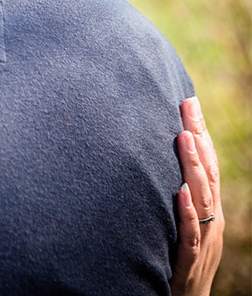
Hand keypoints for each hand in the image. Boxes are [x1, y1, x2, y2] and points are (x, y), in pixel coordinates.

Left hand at [170, 97, 222, 295]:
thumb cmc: (179, 258)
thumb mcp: (179, 221)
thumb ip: (172, 193)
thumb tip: (149, 157)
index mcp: (207, 206)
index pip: (205, 162)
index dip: (199, 131)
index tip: (187, 100)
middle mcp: (210, 217)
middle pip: (206, 171)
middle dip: (198, 137)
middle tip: (186, 105)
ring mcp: (203, 238)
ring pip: (201, 198)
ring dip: (192, 167)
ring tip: (184, 137)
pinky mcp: (190, 259)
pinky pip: (190, 234)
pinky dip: (186, 213)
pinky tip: (179, 193)